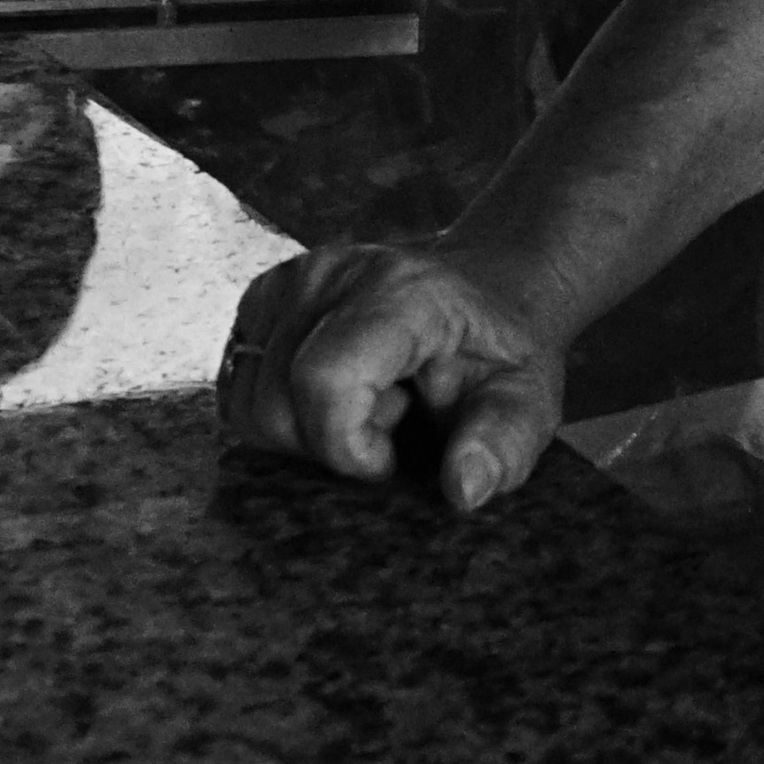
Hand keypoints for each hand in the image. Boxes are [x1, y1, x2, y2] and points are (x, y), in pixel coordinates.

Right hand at [218, 242, 567, 513]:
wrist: (485, 289)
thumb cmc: (500, 352)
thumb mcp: (528, 402)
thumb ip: (502, 447)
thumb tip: (462, 490)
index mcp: (402, 292)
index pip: (324, 380)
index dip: (346, 446)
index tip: (391, 460)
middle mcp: (332, 273)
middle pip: (274, 403)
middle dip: (325, 445)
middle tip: (389, 426)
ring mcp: (290, 280)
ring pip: (243, 400)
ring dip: (299, 430)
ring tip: (364, 407)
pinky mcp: (263, 299)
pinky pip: (234, 385)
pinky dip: (277, 411)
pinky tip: (333, 396)